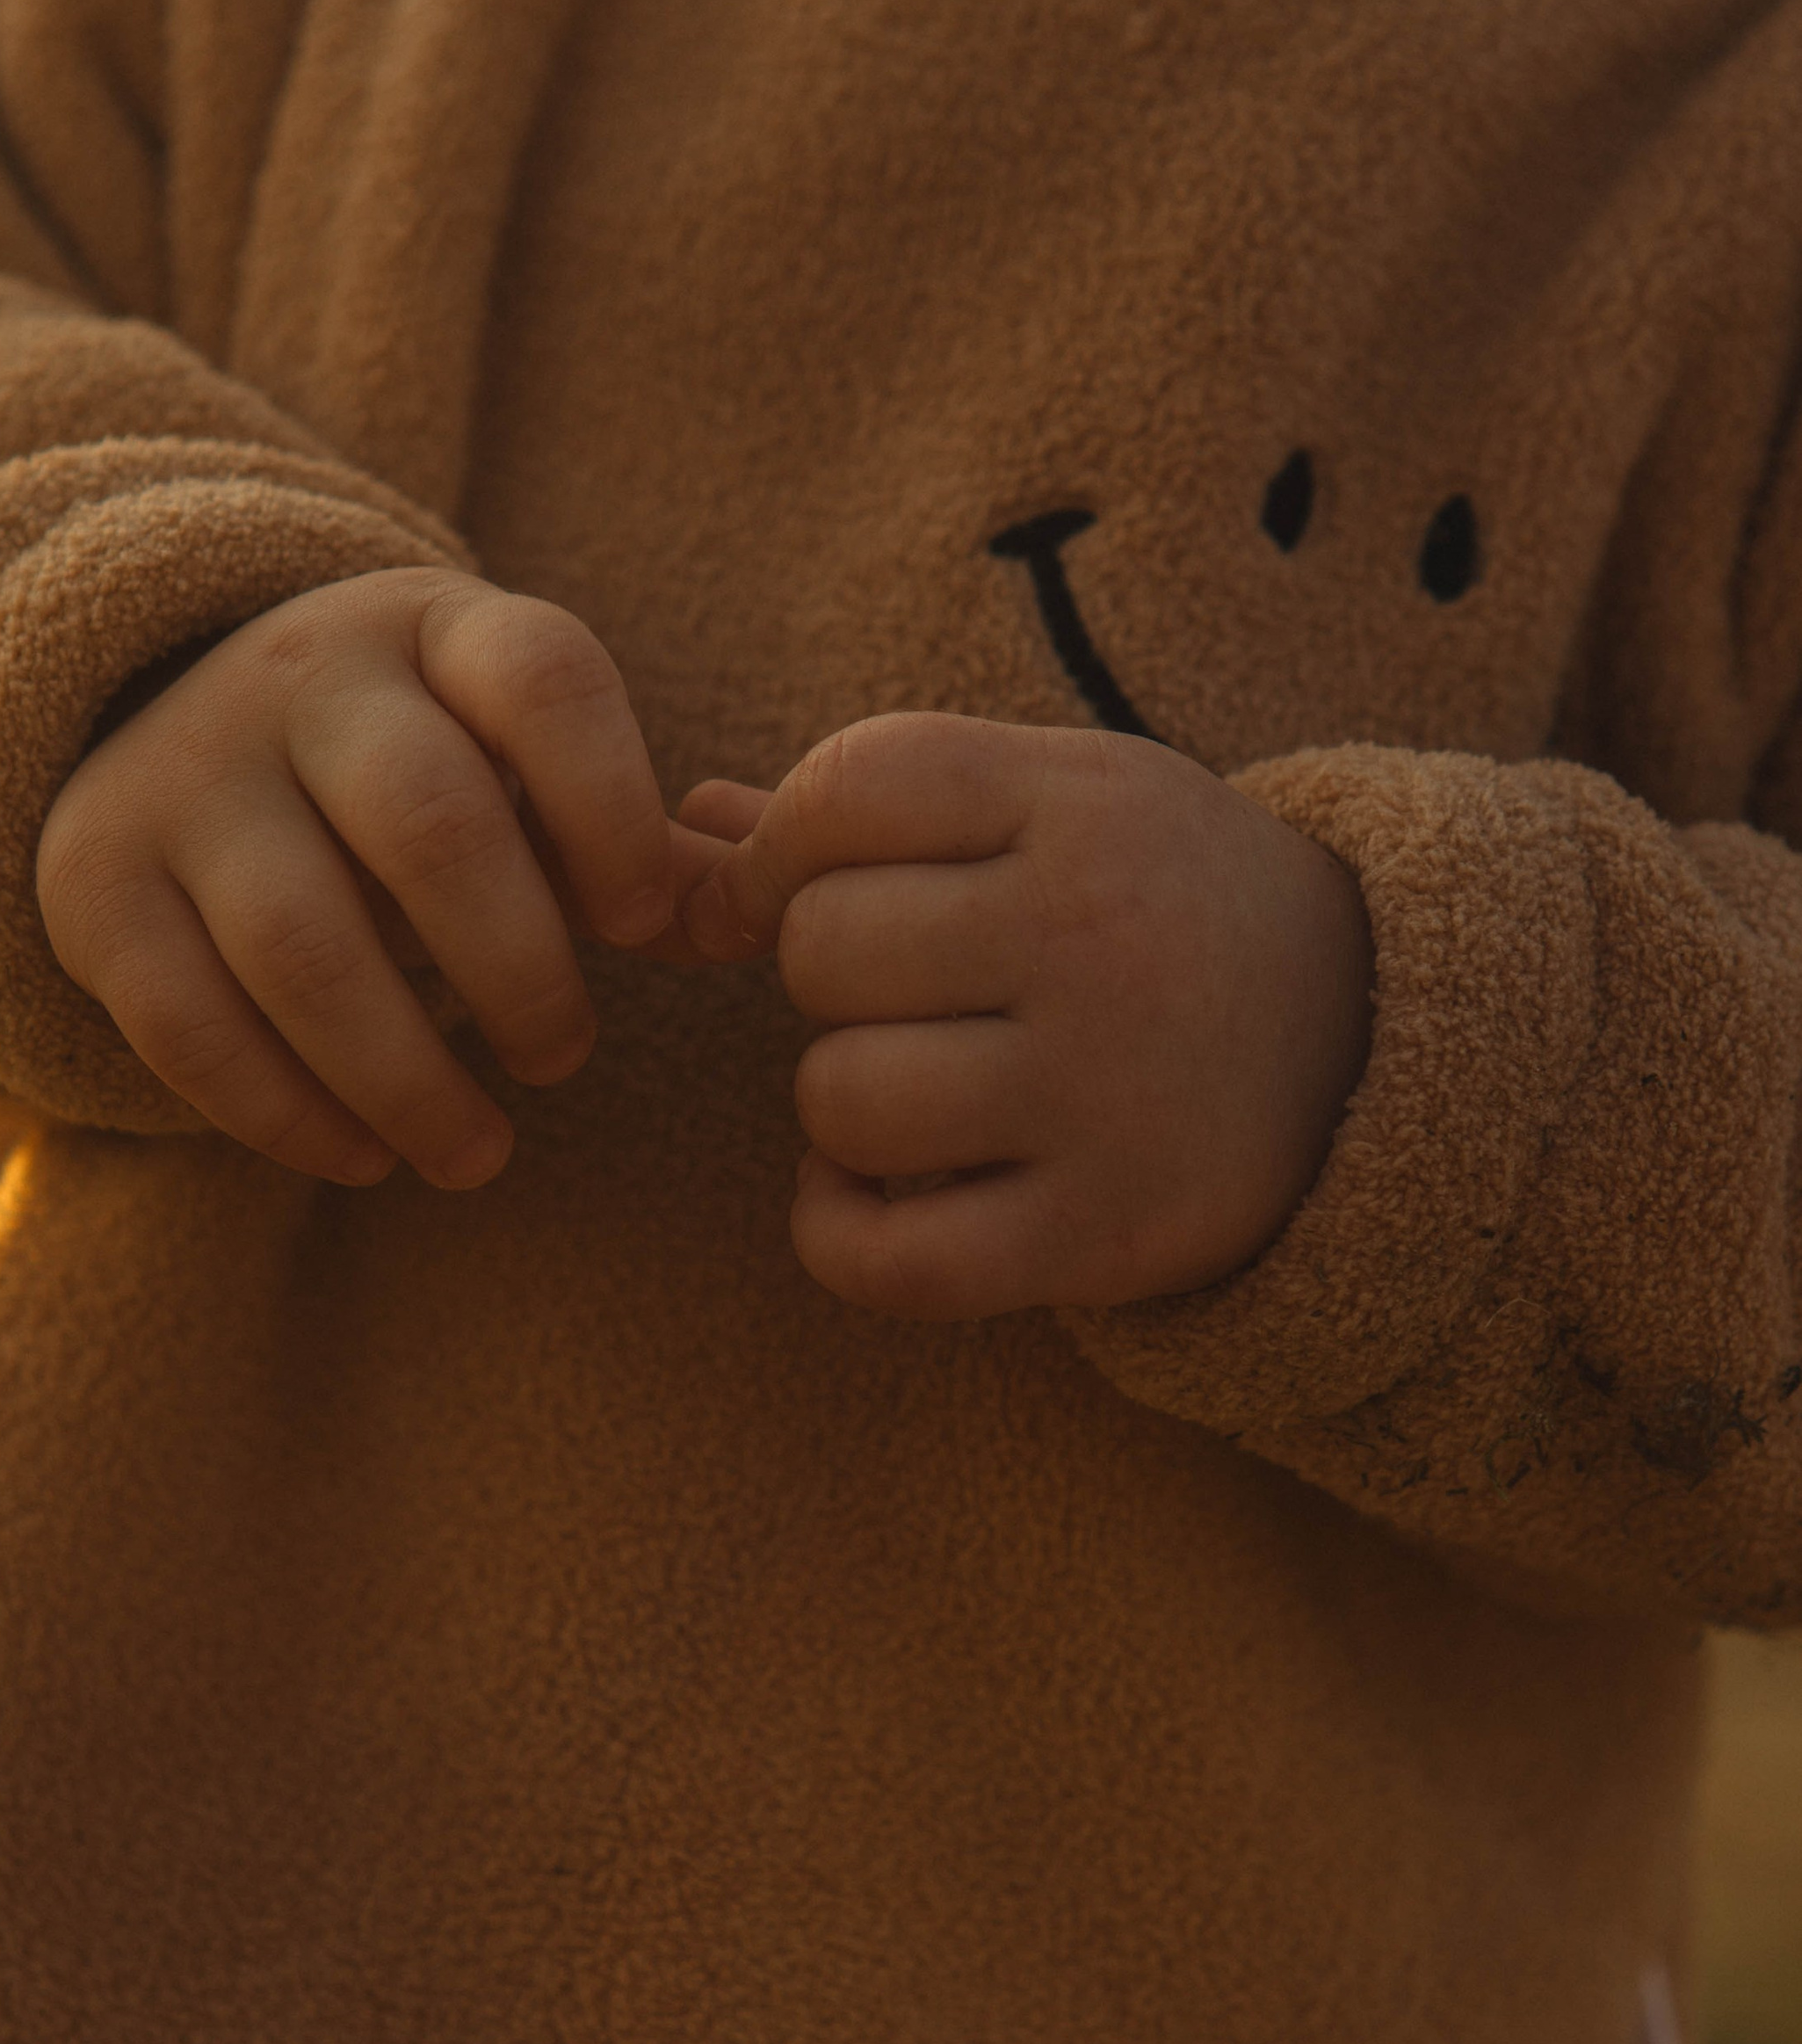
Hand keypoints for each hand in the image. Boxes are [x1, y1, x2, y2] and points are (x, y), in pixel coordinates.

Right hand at [37, 571, 728, 1186]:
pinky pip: (189, 1023)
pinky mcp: (96, 882)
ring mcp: (183, 777)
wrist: (166, 715)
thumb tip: (758, 926)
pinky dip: (287, 1113)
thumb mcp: (520, 763)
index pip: (545, 683)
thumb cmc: (414, 771)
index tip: (643, 925)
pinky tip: (365, 1155)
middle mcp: (298, 680)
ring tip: (477, 1154)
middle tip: (565, 1057)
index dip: (613, 810)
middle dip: (519, 971)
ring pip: (302, 944)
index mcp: (436, 628)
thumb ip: (641, 848)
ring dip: (406, 1077)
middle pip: (428, 826)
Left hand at [678, 715, 1373, 1318]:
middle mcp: (1095, 937)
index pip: (850, 788)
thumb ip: (874, 806)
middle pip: (824, 947)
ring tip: (919, 1090)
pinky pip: (879, 1255)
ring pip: (838, 1098)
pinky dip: (838, 1231)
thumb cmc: (1154, 906)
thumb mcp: (1054, 808)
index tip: (813, 887)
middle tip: (912, 996)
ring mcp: (1103, 1093)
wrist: (1368, 1043)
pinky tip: (879, 1193)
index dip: (786, 846)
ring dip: (842, 1106)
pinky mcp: (1101, 1234)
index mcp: (1082, 805)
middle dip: (830, 977)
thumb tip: (675, 834)